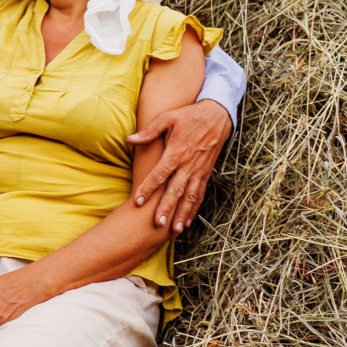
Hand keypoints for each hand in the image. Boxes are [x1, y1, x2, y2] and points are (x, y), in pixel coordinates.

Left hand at [127, 99, 231, 233]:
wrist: (218, 115)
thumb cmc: (190, 116)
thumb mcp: (168, 118)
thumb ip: (149, 131)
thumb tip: (129, 139)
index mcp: (177, 152)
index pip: (160, 174)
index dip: (148, 188)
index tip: (138, 201)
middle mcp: (188, 165)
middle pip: (176, 191)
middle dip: (167, 208)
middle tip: (158, 224)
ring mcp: (199, 171)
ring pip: (190, 197)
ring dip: (182, 214)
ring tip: (174, 230)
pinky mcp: (206, 174)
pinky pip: (200, 194)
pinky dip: (194, 209)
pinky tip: (187, 221)